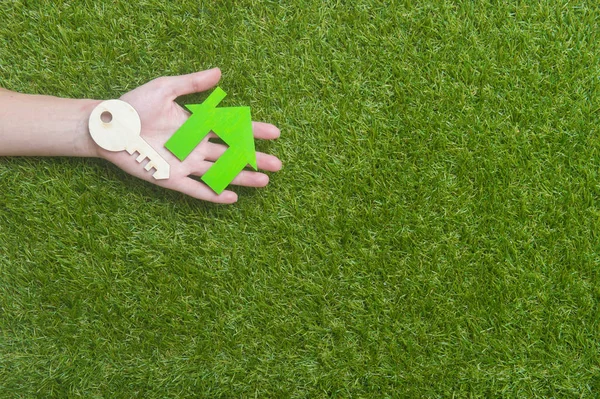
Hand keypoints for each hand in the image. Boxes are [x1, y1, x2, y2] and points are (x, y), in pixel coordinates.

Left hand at [98, 68, 281, 203]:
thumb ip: (192, 83)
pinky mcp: (169, 178)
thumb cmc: (133, 104)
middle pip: (232, 154)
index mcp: (196, 124)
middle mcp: (195, 145)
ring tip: (264, 181)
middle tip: (278, 164)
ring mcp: (184, 163)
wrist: (108, 127)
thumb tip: (219, 72)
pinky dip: (212, 194)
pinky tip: (231, 197)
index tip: (275, 133)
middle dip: (255, 159)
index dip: (254, 131)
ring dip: (242, 177)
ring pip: (219, 172)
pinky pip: (195, 189)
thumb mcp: (164, 88)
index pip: (232, 128)